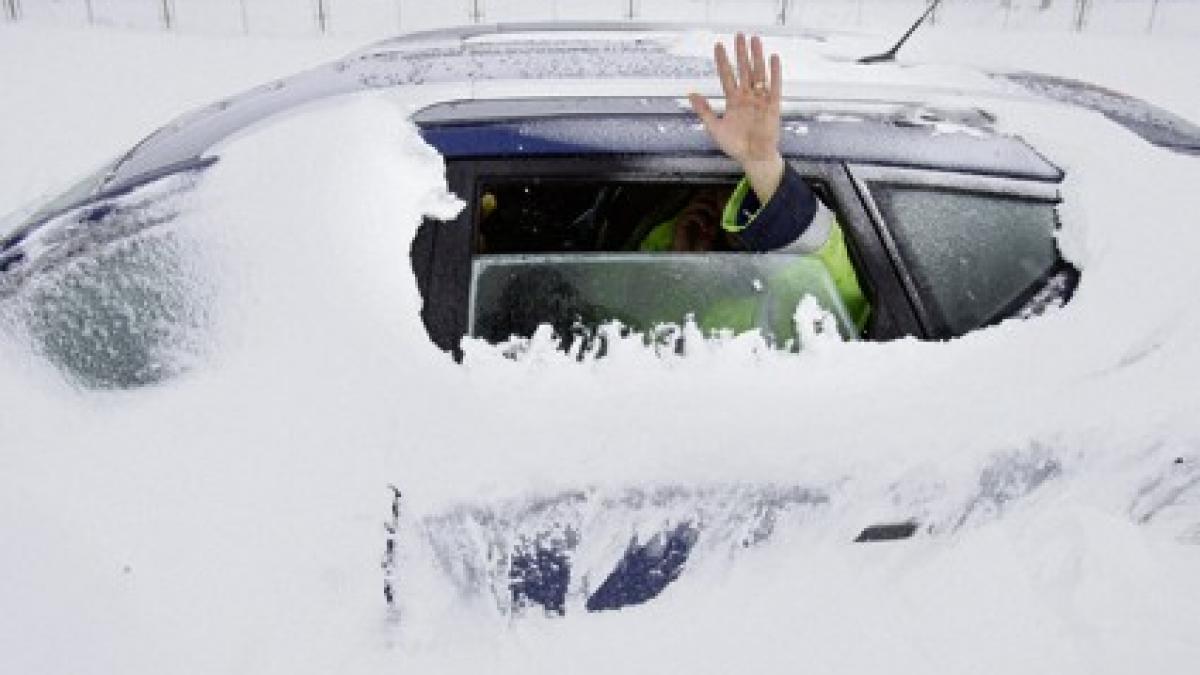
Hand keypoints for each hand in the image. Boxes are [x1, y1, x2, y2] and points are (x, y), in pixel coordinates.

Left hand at [689, 33, 785, 202]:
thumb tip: (691, 93)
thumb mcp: (714, 128)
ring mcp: (760, 100)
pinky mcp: (772, 106)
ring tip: (754, 40)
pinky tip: (773, 58)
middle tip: (739, 35)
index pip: (727, 75)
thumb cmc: (735, 145)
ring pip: (758, 73)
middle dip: (741, 52)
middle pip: (743, 69)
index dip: (722, 61)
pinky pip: (774, 86)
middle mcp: (747, 96)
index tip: (718, 45)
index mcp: (733, 100)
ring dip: (756, 57)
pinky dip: (774, 73)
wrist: (753, 158)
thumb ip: (704, 110)